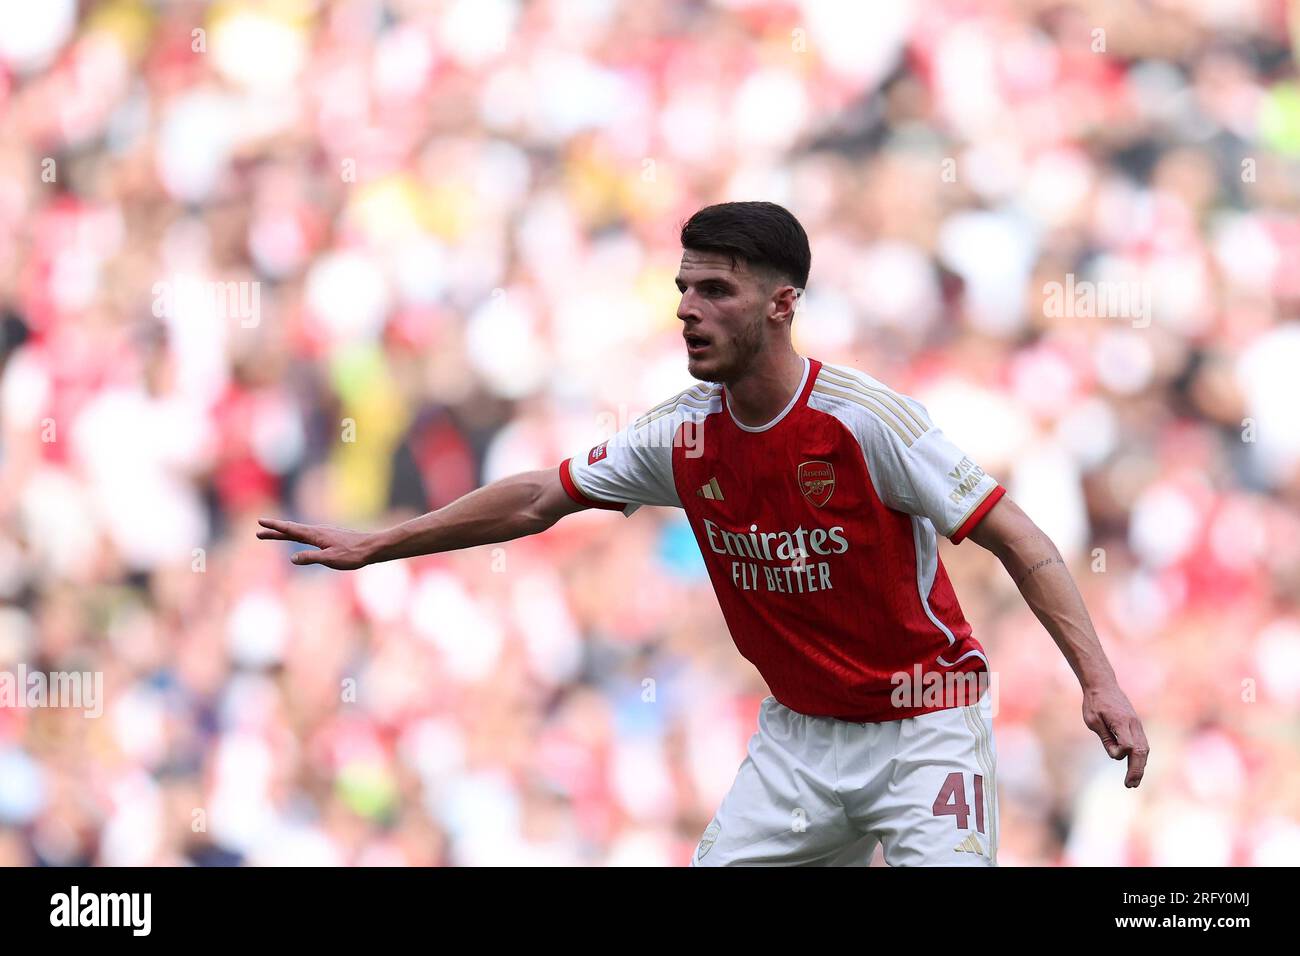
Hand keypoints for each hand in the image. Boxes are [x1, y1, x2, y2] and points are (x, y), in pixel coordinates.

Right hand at [256, 518, 375, 569]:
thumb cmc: (353, 555)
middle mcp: (318, 531)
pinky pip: (308, 535)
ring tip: (272, 534)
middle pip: (291, 530)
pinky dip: (297, 534)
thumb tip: (292, 558)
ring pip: (299, 532)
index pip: (290, 530)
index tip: (260, 522)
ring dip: (284, 532)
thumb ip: (311, 558)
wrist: (372, 547)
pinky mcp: (330, 537)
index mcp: (315, 535)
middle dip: (274, 531)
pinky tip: (298, 537)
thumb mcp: (330, 559)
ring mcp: (324, 533)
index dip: (275, 527)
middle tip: (258, 531)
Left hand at [1082, 681, 1148, 787]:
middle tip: (1130, 785)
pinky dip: (1140, 758)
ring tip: (1133, 782)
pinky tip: (1135, 768)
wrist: (1103, 685)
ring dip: (1140, 767)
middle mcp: (1133, 724)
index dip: (1122, 752)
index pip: (1128, 744)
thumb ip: (1105, 737)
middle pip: (1141, 751)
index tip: (1114, 754)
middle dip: (1136, 769)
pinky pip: (1142, 744)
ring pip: (1144, 749)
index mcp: (1121, 721)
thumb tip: (1117, 756)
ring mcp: (1137, 725)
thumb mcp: (1092, 719)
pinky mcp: (1136, 726)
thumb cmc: (1094, 702)